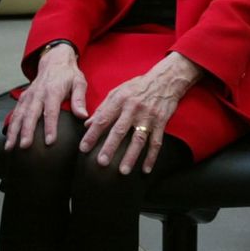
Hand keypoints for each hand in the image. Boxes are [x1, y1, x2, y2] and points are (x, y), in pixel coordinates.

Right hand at [5, 43, 86, 150]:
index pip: (51, 111)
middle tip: (25, 146)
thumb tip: (83, 116)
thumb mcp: (79, 83)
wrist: (54, 61)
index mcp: (53, 91)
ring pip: (19, 115)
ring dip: (14, 131)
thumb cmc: (68, 74)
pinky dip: (11, 125)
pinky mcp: (24, 98)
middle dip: (27, 131)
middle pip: (31, 115)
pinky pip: (16, 112)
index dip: (50, 127)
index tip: (50, 141)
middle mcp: (38, 94)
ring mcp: (29, 96)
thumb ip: (79, 99)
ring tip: (10, 146)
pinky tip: (8, 137)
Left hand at [81, 52, 201, 173]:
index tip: (84, 148)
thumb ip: (102, 108)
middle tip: (101, 162)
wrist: (165, 80)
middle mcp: (133, 108)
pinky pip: (156, 142)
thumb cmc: (138, 86)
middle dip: (110, 147)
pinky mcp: (161, 122)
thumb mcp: (117, 91)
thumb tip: (87, 124)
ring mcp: (148, 116)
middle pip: (120, 130)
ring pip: (139, 139)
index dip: (92, 134)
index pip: (103, 119)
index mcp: (120, 100)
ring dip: (131, 156)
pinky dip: (151, 157)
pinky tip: (145, 169)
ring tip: (123, 171)